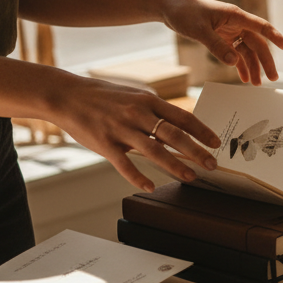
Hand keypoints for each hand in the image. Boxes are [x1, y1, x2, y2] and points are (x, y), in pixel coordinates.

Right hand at [47, 74, 222, 191]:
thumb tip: (177, 128)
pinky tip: (150, 187)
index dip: (202, 130)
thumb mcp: (133, 96)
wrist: (66, 95)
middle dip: (197, 151)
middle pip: (174, 134)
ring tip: (190, 176)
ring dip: (175, 165)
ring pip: (154, 150)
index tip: (216, 142)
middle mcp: (138, 113)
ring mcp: (121, 128)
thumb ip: (154, 111)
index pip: (182, 117)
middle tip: (212, 164)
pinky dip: (138, 177)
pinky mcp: (104, 143)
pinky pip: (124, 164)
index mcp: (148, 100)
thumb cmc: (103, 97)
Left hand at [161, 0, 282, 84]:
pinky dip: (240, 65)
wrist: (169, 8)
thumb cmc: (184, 12)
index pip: (261, 26)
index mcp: (235, 16)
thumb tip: (234, 62)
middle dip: (265, 61)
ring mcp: (229, 31)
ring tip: (257, 84)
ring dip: (253, 66)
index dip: (276, 36)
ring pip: (247, 51)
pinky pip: (235, 53)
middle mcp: (236, 23)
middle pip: (257, 44)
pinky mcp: (222, 37)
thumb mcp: (199, 30)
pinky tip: (244, 77)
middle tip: (272, 78)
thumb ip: (217, 46)